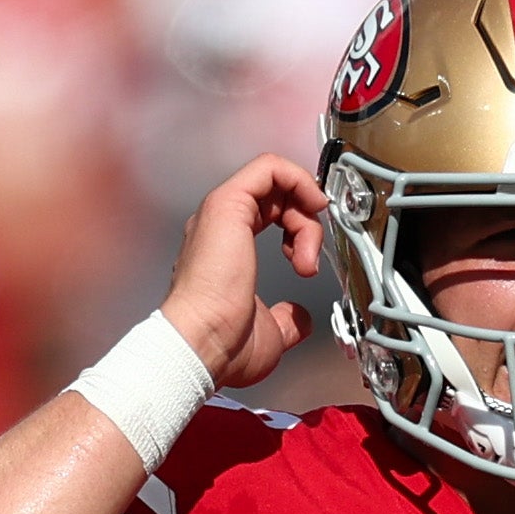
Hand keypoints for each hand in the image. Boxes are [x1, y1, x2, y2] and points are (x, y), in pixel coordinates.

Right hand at [160, 156, 334, 388]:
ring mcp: (221, 211)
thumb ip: (286, 320)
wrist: (201, 345)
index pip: (269, 212)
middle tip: (309, 260)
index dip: (299, 224)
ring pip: (276, 180)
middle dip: (305, 222)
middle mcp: (220, 225)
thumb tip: (299, 319)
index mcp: (226, 248)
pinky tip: (312, 207)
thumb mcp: (270, 333)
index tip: (310, 254)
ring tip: (306, 256)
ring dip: (305, 213)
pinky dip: (299, 180)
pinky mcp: (228, 204)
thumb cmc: (223, 346)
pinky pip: (269, 167)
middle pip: (276, 195)